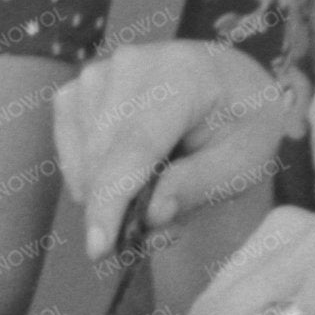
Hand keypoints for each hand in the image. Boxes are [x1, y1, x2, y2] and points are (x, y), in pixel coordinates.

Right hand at [52, 40, 301, 257]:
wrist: (227, 80)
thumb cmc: (242, 123)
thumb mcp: (244, 162)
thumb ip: (198, 186)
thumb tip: (150, 215)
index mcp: (182, 76)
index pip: (136, 144)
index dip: (113, 198)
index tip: (98, 249)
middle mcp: (129, 65)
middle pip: (103, 156)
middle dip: (119, 209)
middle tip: (165, 229)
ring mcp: (97, 74)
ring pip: (82, 159)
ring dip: (108, 195)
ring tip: (157, 196)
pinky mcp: (77, 89)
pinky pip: (70, 151)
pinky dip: (92, 177)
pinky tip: (127, 177)